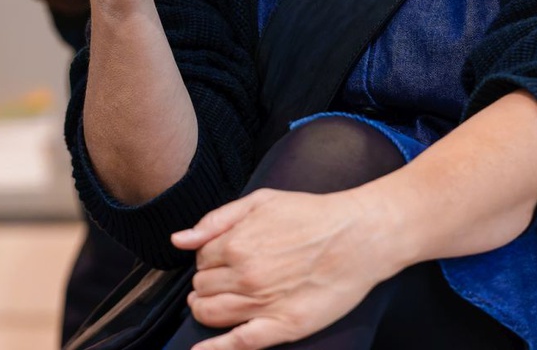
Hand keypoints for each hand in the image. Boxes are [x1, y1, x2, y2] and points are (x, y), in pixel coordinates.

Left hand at [169, 188, 408, 349]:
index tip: (221, 259)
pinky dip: (216, 349)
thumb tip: (178, 240)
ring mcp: (262, 303)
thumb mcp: (260, 201)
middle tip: (225, 279)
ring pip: (211, 314)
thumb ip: (216, 220)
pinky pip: (239, 343)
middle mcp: (244, 275)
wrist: (358, 236)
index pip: (199, 260)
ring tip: (215, 304)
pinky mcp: (283, 325)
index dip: (208, 260)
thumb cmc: (312, 216)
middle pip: (202, 288)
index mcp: (235, 244)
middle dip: (207, 284)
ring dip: (206, 309)